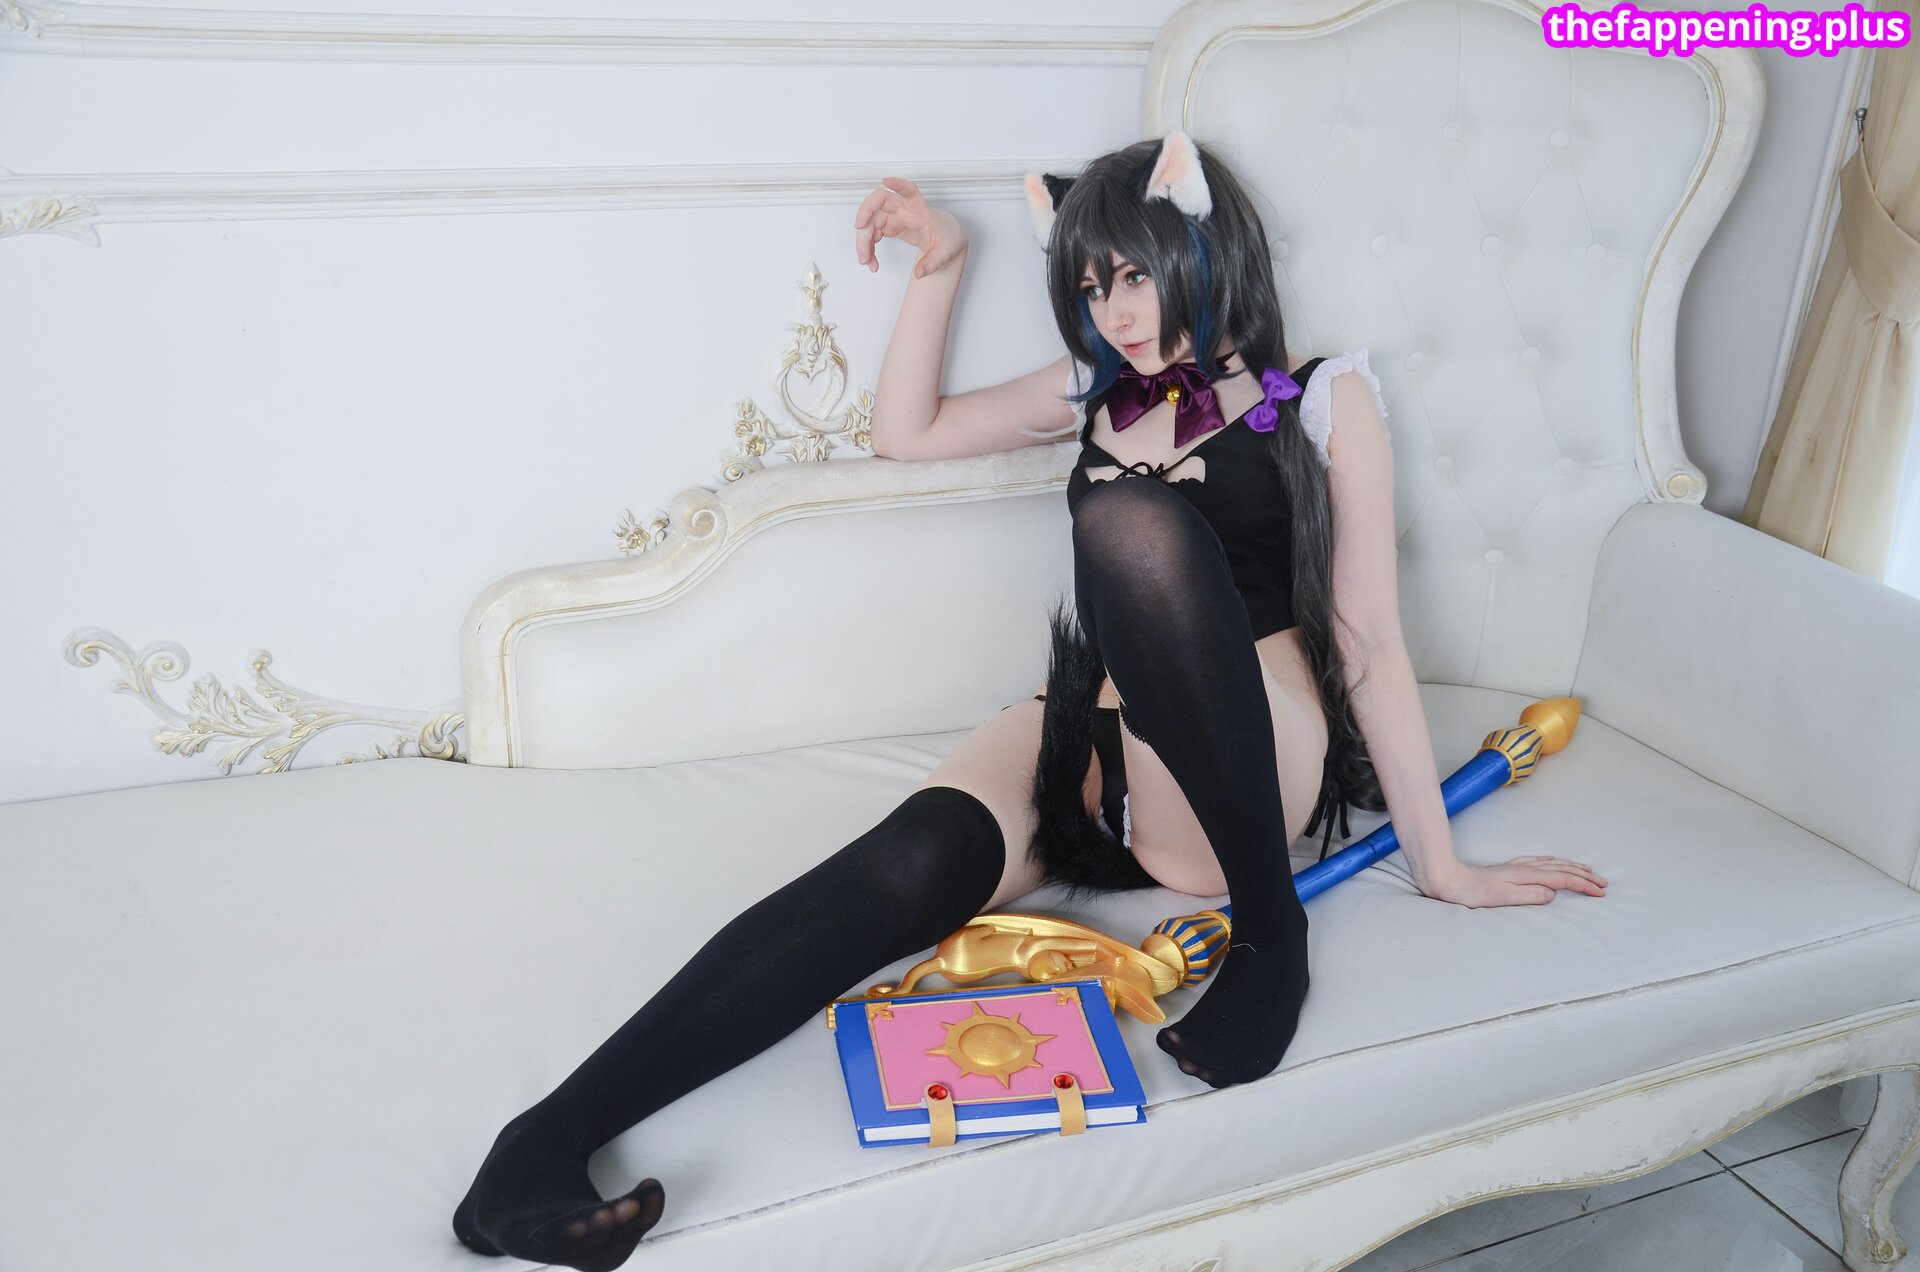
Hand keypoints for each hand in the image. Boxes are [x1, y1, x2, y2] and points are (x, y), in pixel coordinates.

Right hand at [853, 176, 967, 278]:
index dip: (897, 184)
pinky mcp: (889, 227)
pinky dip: (868, 248)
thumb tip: (919, 273)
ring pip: (870, 221)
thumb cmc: (946, 236)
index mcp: (920, 208)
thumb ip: (933, 263)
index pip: (909, 190)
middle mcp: (903, 209)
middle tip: (859, 230)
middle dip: (865, 213)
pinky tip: (871, 261)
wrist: (945, 239)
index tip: (886, 181)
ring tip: (866, 261)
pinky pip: (871, 234)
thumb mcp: (945, 252)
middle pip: (878, 203)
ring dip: (863, 240)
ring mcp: (893, 217)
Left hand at [1417, 856, 1608, 907]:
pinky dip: (1556, 862)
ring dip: (1573, 867)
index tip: (1601, 893)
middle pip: (1562, 868)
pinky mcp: (1510, 868)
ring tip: (1589, 871)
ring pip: (1553, 863)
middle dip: (1585, 875)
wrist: (1451, 881)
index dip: (1584, 885)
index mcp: (1526, 876)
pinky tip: (1555, 863)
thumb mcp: (1502, 898)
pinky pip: (1541, 861)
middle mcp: (1524, 868)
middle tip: (1603, 884)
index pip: (1563, 879)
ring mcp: (1518, 866)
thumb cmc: (1474, 893)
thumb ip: (1529, 895)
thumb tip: (1553, 893)